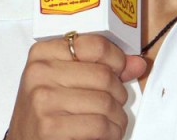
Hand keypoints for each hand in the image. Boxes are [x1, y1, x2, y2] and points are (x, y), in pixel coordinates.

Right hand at [6, 34, 146, 139]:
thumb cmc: (47, 110)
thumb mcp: (66, 81)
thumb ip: (102, 67)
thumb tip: (137, 63)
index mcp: (43, 53)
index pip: (94, 45)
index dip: (116, 58)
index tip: (120, 69)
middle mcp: (40, 73)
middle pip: (104, 75)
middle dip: (119, 93)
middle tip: (115, 103)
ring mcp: (43, 100)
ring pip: (106, 102)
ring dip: (118, 117)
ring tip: (111, 122)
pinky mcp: (50, 127)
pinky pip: (100, 125)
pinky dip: (111, 133)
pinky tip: (105, 134)